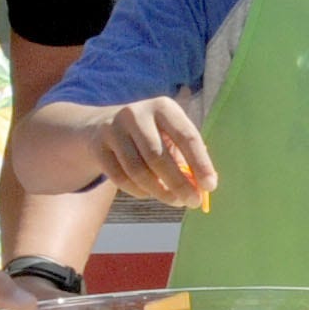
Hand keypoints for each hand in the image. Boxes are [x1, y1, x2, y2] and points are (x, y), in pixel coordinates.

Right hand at [90, 97, 215, 207]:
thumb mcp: (170, 136)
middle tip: (192, 202)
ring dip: (159, 191)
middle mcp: (136, 114)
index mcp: (163, 107)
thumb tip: (201, 188)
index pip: (187, 136)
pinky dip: (139, 191)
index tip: (210, 186)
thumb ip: (186, 158)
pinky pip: (120, 178)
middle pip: (159, 156)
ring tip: (174, 201)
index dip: (200, 163)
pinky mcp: (98, 147)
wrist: (101, 126)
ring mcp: (113, 129)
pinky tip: (150, 193)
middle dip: (179, 184)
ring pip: (138, 170)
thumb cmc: (150, 135)